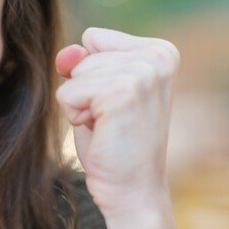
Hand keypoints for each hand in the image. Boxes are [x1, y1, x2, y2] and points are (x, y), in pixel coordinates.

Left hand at [54, 27, 179, 216]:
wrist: (132, 190)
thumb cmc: (114, 143)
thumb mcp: (96, 91)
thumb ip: (81, 62)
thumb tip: (68, 53)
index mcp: (161, 51)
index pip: (93, 38)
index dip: (91, 75)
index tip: (115, 104)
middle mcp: (158, 57)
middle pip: (82, 55)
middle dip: (85, 90)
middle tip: (112, 121)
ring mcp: (142, 73)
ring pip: (74, 74)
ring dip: (80, 104)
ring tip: (108, 127)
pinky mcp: (122, 92)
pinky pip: (67, 92)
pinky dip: (75, 116)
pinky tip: (102, 133)